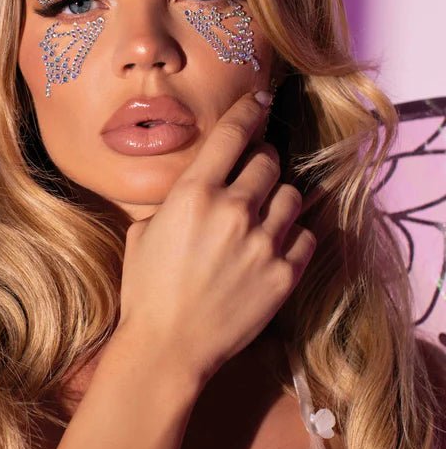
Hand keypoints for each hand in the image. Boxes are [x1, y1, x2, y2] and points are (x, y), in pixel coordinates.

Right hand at [117, 92, 315, 384]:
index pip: (233, 134)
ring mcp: (263, 243)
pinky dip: (292, 235)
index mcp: (195, 194)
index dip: (249, 110)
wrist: (167, 348)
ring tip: (265, 211)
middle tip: (255, 170)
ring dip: (278, 197)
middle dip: (262, 160)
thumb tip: (196, 186)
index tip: (259, 100)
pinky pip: (304, 236)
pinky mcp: (284, 275)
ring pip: (291, 195)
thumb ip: (174, 200)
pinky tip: (275, 243)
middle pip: (268, 161)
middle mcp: (234, 211)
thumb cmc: (145, 289)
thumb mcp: (144, 231)